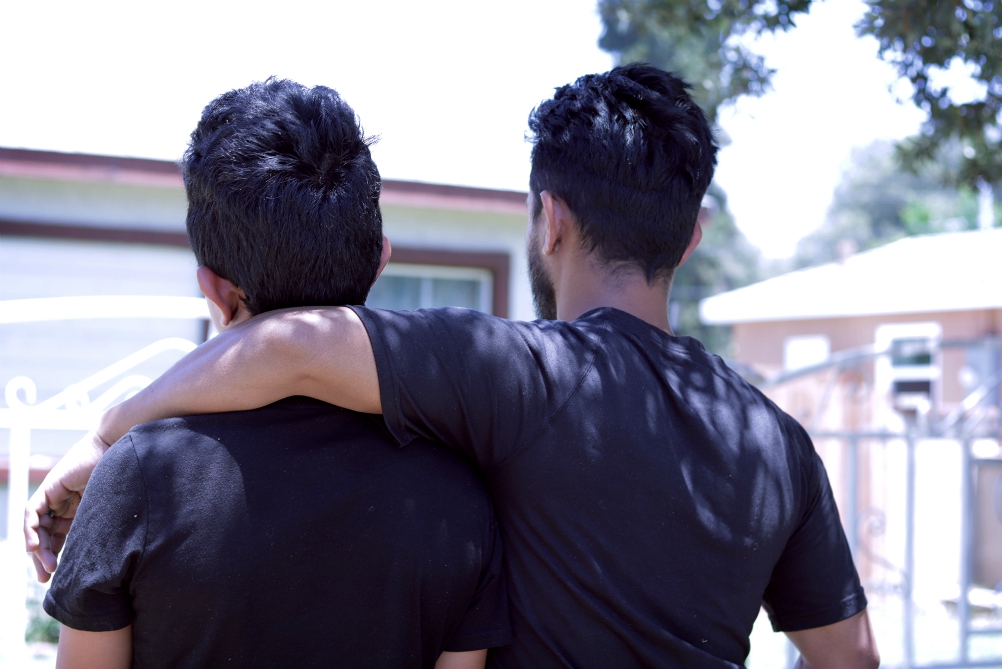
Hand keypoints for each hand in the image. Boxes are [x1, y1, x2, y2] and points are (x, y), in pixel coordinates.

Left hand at [24, 430, 109, 581]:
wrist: (119, 453)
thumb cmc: (121, 480)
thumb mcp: (104, 513)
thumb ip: (92, 530)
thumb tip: (94, 561)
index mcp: (76, 513)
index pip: (57, 539)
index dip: (54, 558)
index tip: (56, 580)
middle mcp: (62, 506)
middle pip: (44, 536)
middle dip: (43, 558)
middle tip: (45, 578)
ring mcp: (54, 497)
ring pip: (37, 528)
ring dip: (38, 548)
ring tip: (46, 566)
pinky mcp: (48, 488)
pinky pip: (33, 512)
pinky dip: (31, 529)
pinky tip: (35, 546)